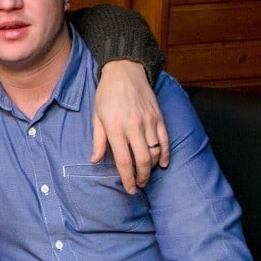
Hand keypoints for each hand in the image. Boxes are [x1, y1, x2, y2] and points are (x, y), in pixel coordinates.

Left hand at [91, 60, 169, 192]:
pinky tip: (163, 163)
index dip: (128, 178)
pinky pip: (165, 140)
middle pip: (143, 160)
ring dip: (152, 167)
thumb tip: (95, 161)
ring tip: (146, 174)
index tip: (130, 189)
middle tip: (139, 185)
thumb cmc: (107, 94)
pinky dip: (166, 154)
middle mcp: (134, 126)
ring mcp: (149, 121)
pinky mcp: (159, 116)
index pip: (124, 160)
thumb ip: (98, 141)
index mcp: (115, 128)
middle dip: (142, 177)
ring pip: (156, 152)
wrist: (125, 71)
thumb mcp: (96, 117)